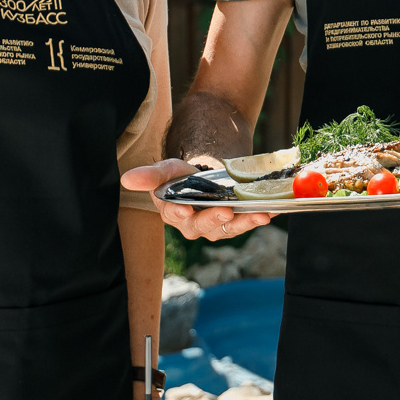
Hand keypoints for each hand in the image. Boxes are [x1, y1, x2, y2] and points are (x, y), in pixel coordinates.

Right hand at [122, 158, 271, 240]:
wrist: (203, 176)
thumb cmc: (180, 177)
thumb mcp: (166, 170)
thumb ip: (149, 175)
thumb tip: (127, 179)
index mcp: (173, 213)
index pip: (175, 215)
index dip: (179, 213)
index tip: (184, 209)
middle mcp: (195, 225)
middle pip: (204, 226)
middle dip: (215, 219)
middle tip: (225, 211)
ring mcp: (217, 225)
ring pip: (229, 229)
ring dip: (245, 222)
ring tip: (259, 214)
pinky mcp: (236, 221)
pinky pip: (248, 221)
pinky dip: (261, 215)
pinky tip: (273, 210)